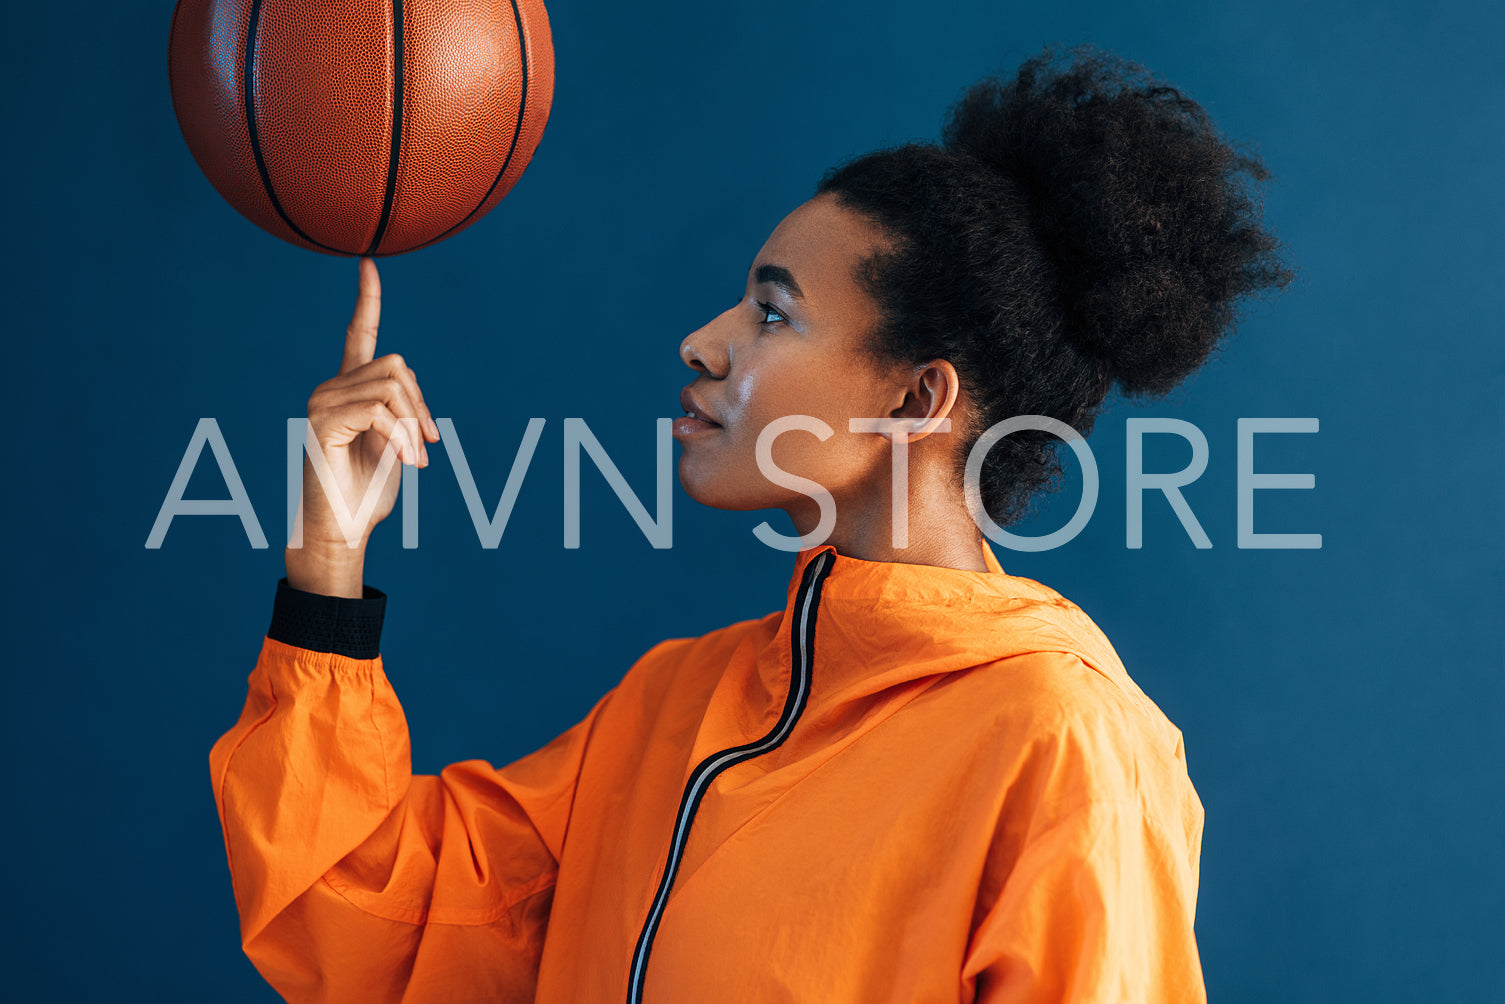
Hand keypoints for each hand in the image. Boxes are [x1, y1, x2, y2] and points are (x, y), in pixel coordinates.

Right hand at [286, 258, 440, 592]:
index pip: (358, 334)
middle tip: (428, 444)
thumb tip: (412, 398)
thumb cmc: (368, 495)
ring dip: (414, 425)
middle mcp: (330, 388)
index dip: (367, 299)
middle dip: (422, 403)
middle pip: (395, 364)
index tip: (369, 263)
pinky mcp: (322, 422)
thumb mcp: (397, 446)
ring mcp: (321, 402)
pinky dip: (402, 437)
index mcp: (349, 389)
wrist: (343, 532)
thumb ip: (402, 414)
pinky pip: (379, 411)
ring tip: (416, 459)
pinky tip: (408, 463)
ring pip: (391, 386)